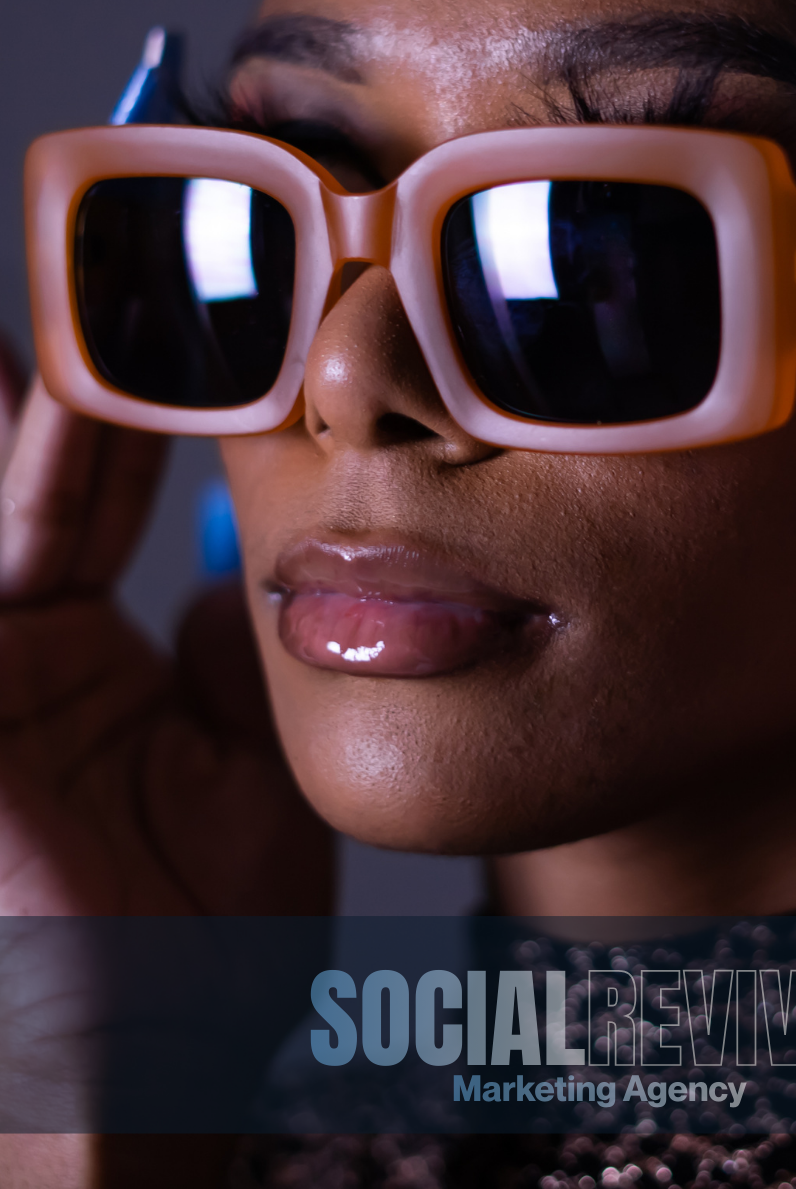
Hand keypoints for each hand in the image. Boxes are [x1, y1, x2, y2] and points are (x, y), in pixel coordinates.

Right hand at [0, 350, 332, 1185]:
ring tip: (48, 273)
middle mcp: (3, 640)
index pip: (87, 486)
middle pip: (15, 462)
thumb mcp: (244, 770)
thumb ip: (235, 660)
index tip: (176, 306)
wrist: (133, 1066)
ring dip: (12, 402)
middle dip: (49, 359)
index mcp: (76, 655)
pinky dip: (6, 468)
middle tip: (82, 244)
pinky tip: (17, 387)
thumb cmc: (194, 949)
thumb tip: (254, 566)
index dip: (123, 395)